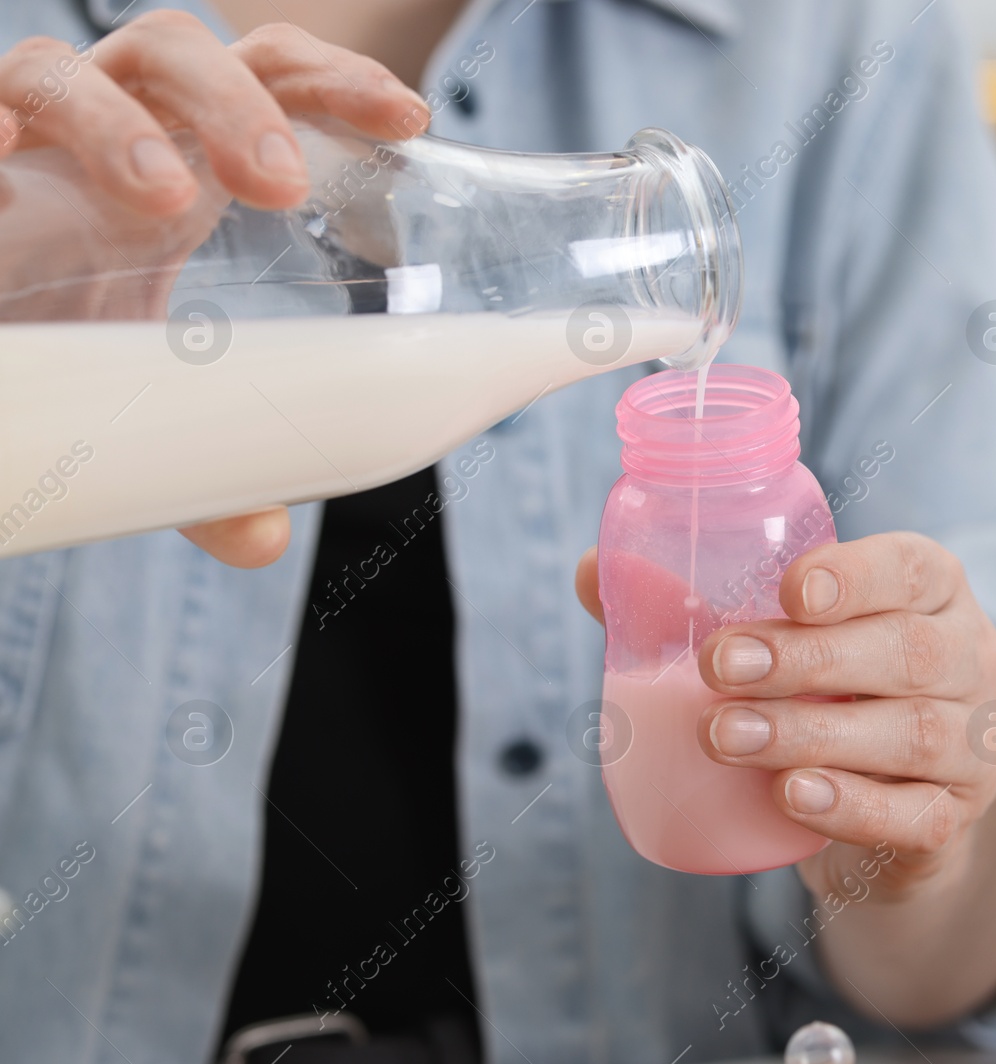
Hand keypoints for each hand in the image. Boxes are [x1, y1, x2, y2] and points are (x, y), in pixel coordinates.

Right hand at [0, 12, 429, 567]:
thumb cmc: (72, 342)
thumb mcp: (156, 395)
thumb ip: (212, 459)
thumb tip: (263, 536)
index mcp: (184, 166)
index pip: (271, 79)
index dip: (336, 80)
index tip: (413, 118)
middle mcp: (104, 133)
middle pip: (176, 53)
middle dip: (239, 101)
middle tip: (283, 186)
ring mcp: (20, 140)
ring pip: (58, 68)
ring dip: (117, 120)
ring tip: (162, 197)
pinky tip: (3, 158)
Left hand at [575, 532, 995, 1022]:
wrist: (893, 808)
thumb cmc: (827, 694)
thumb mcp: (782, 641)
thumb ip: (692, 604)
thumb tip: (592, 570)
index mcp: (933, 592)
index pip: (913, 568)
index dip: (857, 575)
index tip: (786, 591)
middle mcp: (973, 658)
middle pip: (908, 652)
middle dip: (809, 658)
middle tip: (718, 668)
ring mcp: (976, 743)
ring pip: (913, 734)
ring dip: (814, 733)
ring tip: (727, 738)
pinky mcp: (957, 818)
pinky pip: (916, 815)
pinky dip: (852, 806)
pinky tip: (791, 796)